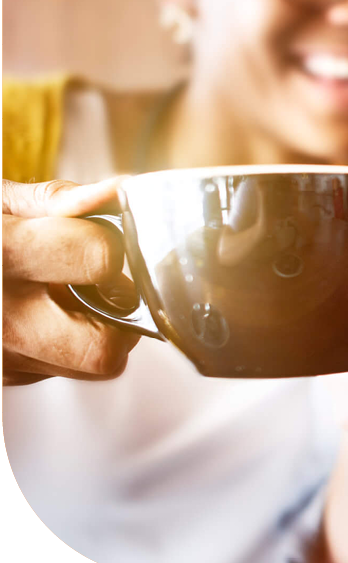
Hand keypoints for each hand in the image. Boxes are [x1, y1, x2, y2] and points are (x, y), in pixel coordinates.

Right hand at [2, 177, 139, 384]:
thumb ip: (56, 199)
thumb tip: (115, 192)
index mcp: (0, 255)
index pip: (99, 258)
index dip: (111, 244)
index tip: (99, 239)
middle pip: (103, 347)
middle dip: (120, 315)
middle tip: (102, 285)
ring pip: (89, 367)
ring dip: (96, 331)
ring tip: (66, 297)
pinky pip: (55, 370)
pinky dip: (61, 344)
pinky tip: (34, 314)